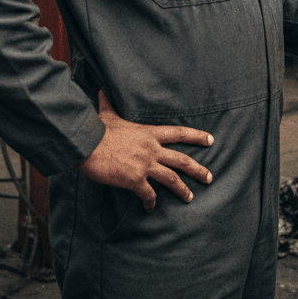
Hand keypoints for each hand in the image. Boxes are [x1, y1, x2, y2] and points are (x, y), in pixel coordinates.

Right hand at [77, 91, 213, 211]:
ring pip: (172, 179)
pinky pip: (149, 194)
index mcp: (149, 133)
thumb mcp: (106, 114)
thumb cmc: (96, 129)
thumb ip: (108, 103)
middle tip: (209, 177)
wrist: (86, 144)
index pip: (179, 133)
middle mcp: (152, 149)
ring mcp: (145, 165)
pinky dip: (151, 202)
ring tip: (190, 197)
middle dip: (198, 170)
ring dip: (183, 190)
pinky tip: (150, 208)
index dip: (196, 136)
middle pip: (182, 160)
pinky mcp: (135, 180)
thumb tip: (101, 90)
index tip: (211, 140)